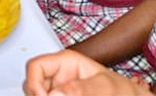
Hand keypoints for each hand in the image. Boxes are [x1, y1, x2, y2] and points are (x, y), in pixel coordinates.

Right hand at [24, 50, 149, 95]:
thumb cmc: (124, 91)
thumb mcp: (106, 87)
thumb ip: (82, 89)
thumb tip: (55, 94)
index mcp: (66, 62)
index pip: (35, 66)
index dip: (33, 83)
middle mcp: (58, 77)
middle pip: (31, 85)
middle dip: (38, 95)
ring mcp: (60, 90)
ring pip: (39, 94)